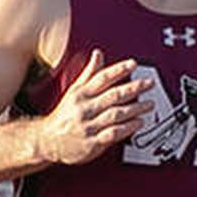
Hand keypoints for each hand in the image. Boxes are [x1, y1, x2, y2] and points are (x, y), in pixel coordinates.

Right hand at [40, 49, 153, 165]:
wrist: (47, 141)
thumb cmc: (64, 116)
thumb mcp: (74, 91)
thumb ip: (89, 73)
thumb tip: (98, 53)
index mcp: (81, 94)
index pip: (102, 78)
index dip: (118, 70)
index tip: (133, 64)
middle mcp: (84, 108)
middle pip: (112, 95)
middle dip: (133, 88)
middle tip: (149, 83)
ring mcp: (88, 126)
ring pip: (115, 114)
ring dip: (135, 108)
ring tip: (150, 104)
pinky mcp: (91, 143)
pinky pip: (112, 134)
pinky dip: (127, 128)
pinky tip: (138, 123)